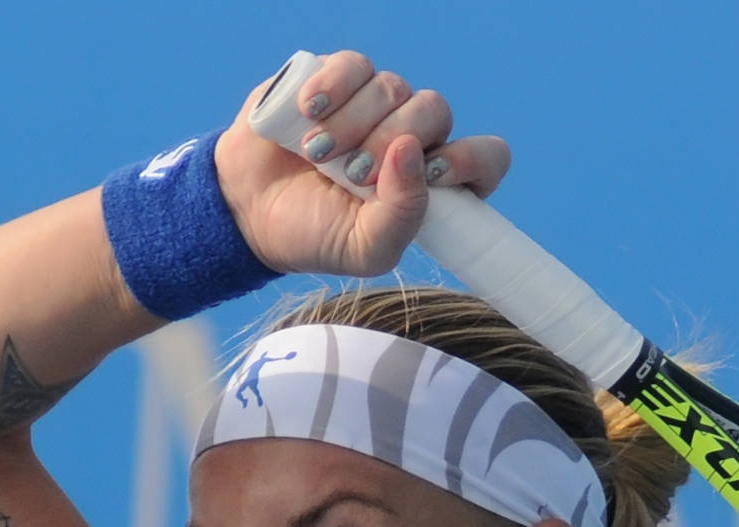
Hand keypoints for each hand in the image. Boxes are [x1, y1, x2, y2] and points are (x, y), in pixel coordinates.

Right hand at [215, 51, 511, 278]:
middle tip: (353, 175)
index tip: (436, 174)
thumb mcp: (365, 250)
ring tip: (316, 156)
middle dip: (390, 144)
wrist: (251, 210)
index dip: (472, 159)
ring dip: (352, 125)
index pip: (488, 157)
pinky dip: (331, 89)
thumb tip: (413, 153)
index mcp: (432, 184)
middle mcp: (413, 138)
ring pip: (392, 88)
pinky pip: (354, 65)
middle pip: (435, 112)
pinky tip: (308, 113)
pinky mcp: (340, 77)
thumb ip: (402, 217)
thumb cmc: (316, 236)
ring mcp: (377, 103)